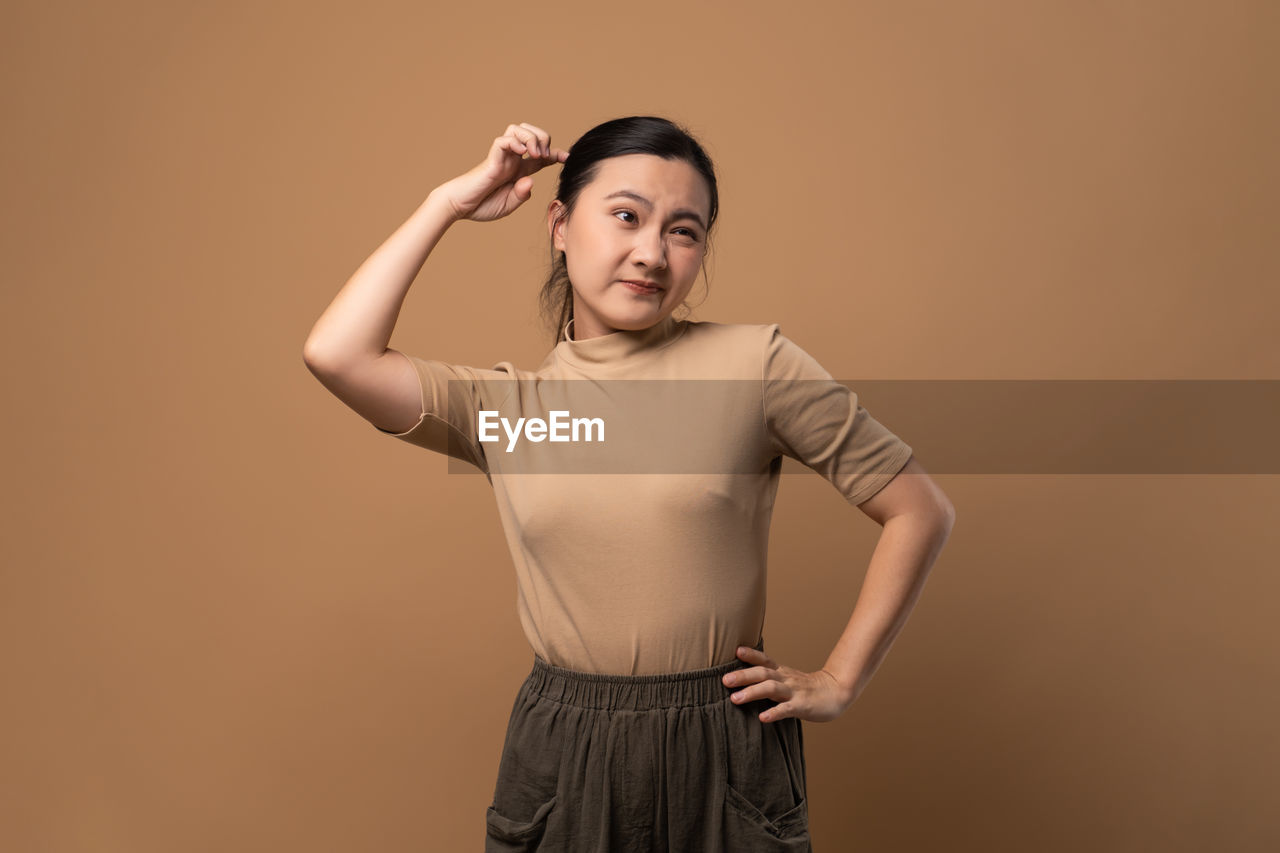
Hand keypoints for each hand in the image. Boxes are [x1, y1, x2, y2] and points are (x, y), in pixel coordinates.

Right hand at [435, 122, 568, 222]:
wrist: (459, 207)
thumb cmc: (482, 205)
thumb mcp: (509, 205)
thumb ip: (521, 194)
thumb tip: (530, 180)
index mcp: (518, 170)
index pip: (541, 155)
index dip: (555, 154)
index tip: (566, 158)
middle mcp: (511, 159)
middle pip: (531, 132)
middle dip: (544, 139)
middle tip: (544, 156)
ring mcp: (501, 156)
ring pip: (517, 129)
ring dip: (531, 137)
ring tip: (535, 153)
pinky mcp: (491, 159)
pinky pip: (503, 141)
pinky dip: (514, 142)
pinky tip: (521, 153)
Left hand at [721, 646, 853, 723]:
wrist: (836, 693)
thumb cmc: (807, 689)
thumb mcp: (787, 679)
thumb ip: (769, 679)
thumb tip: (744, 679)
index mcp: (782, 672)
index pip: (764, 660)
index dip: (751, 655)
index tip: (736, 650)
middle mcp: (786, 679)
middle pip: (762, 673)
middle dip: (743, 676)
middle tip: (725, 680)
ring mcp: (794, 692)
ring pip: (771, 689)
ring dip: (752, 692)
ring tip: (735, 699)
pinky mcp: (802, 706)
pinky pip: (786, 709)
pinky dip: (774, 713)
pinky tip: (762, 718)